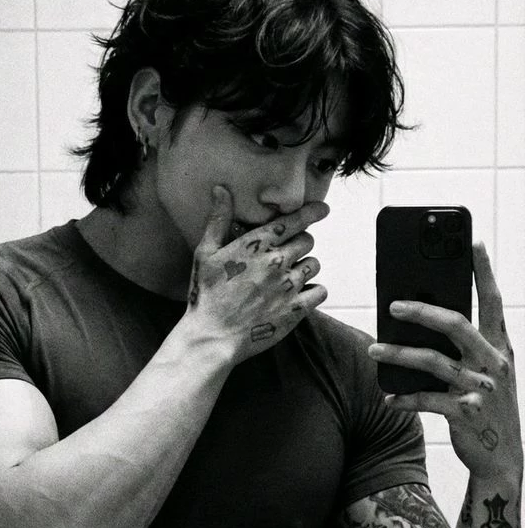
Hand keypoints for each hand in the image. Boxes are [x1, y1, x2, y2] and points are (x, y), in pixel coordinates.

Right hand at [185, 185, 329, 362]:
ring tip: (289, 276)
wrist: (211, 337)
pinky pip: (321, 291)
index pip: (294, 220)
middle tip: (287, 254)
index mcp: (257, 245)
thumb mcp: (205, 253)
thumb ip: (218, 219)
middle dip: (300, 244)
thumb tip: (221, 190)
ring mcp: (288, 286)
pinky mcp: (295, 310)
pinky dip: (314, 290)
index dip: (312, 212)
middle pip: (308, 241)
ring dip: (305, 267)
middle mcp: (276, 262)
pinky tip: (301, 294)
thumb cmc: (205, 294)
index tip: (322, 209)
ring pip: (314, 264)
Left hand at [368, 243, 522, 482]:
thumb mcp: (484, 371)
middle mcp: (493, 362)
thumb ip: (464, 346)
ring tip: (374, 350)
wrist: (501, 458)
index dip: (483, 271)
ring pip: (433, 362)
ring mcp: (481, 388)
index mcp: (499, 346)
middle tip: (392, 304)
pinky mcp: (466, 414)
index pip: (492, 300)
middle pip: (456, 324)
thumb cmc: (486, 406)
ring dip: (399, 355)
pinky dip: (404, 399)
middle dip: (422, 310)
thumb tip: (422, 317)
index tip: (473, 242)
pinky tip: (388, 397)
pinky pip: (428, 401)